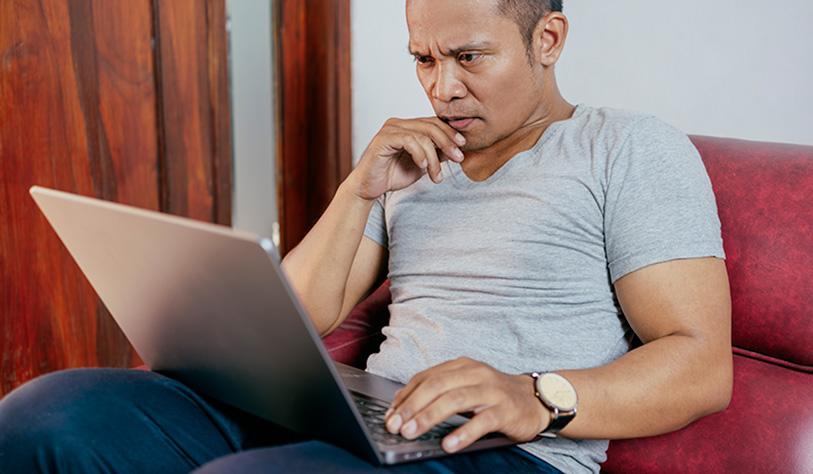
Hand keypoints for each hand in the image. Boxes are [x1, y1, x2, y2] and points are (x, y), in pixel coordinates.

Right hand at [348, 117, 466, 200]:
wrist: (370, 188)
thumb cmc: (392, 175)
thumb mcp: (422, 165)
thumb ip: (437, 154)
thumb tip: (457, 149)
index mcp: (408, 126)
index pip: (434, 123)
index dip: (451, 133)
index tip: (462, 147)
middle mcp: (398, 124)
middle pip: (431, 126)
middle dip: (448, 142)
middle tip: (458, 158)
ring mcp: (390, 129)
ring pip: (422, 135)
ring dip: (434, 157)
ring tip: (436, 175)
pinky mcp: (383, 139)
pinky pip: (408, 140)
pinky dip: (420, 153)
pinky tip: (423, 166)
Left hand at [383, 357, 548, 452]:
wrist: (535, 399)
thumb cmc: (494, 395)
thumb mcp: (465, 387)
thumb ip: (438, 393)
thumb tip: (402, 408)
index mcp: (461, 366)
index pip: (426, 378)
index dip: (405, 396)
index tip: (390, 415)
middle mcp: (475, 374)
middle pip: (436, 386)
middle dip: (412, 406)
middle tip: (396, 426)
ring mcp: (491, 391)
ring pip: (455, 400)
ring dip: (429, 417)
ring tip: (412, 432)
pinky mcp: (505, 410)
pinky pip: (481, 421)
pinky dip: (463, 433)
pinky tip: (449, 444)